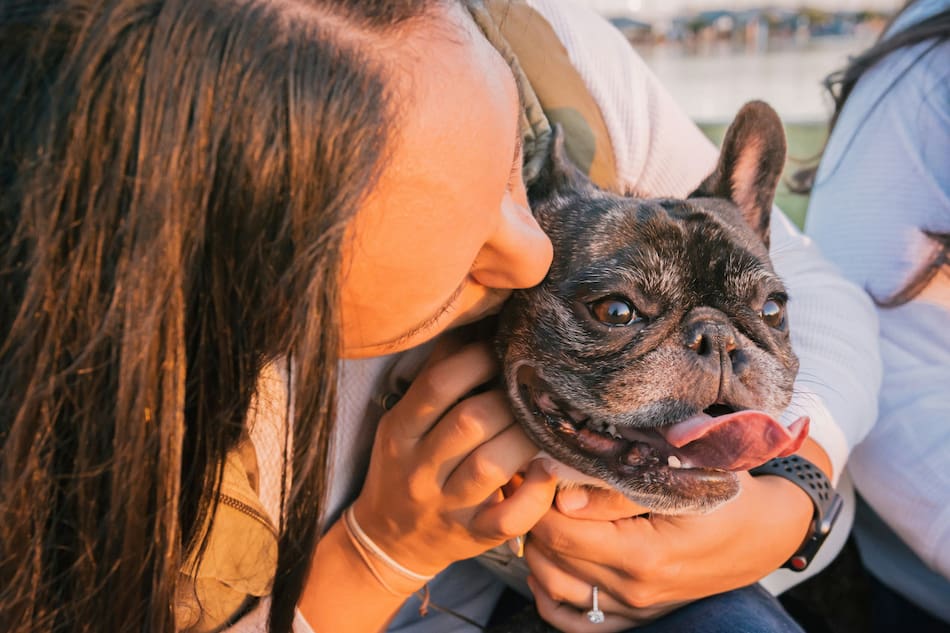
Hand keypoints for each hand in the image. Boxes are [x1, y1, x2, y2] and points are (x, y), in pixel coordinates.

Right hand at [352, 335, 557, 580]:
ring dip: (525, 438)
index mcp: (400, 430)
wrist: (389, 540)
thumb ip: (437, 377)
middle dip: (509, 399)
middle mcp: (419, 468)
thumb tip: (479, 321)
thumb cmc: (406, 466)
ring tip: (545, 422)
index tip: (503, 350)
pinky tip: (548, 471)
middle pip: (470, 421)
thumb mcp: (405, 421)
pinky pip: (508, 518)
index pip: (438, 385)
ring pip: (491, 466)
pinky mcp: (472, 536)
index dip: (477, 360)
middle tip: (533, 387)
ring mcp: (446, 506)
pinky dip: (535, 494)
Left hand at [525, 472, 814, 628]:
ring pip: (553, 589)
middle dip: (534, 520)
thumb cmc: (722, 493)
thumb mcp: (677, 477)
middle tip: (536, 488)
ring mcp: (635, 610)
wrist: (762, 532)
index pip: (559, 531)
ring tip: (544, 516)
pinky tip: (550, 562)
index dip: (538, 498)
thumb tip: (561, 498)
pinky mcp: (636, 618)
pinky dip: (550, 595)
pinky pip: (573, 622)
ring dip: (538, 552)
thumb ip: (616, 488)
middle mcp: (635, 591)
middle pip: (550, 559)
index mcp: (644, 555)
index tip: (538, 471)